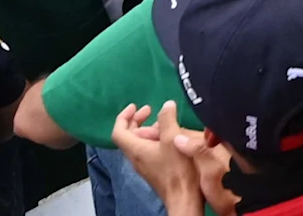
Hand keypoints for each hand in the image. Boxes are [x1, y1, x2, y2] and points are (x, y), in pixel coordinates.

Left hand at [110, 104, 227, 215]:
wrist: (184, 197)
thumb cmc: (177, 169)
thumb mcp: (172, 139)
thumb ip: (167, 119)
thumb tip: (166, 105)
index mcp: (135, 150)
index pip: (118, 131)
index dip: (123, 116)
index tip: (135, 106)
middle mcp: (135, 158)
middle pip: (128, 136)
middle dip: (137, 120)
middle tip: (149, 110)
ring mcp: (144, 166)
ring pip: (139, 143)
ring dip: (148, 130)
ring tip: (164, 123)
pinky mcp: (153, 171)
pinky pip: (147, 151)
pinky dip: (154, 140)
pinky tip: (169, 138)